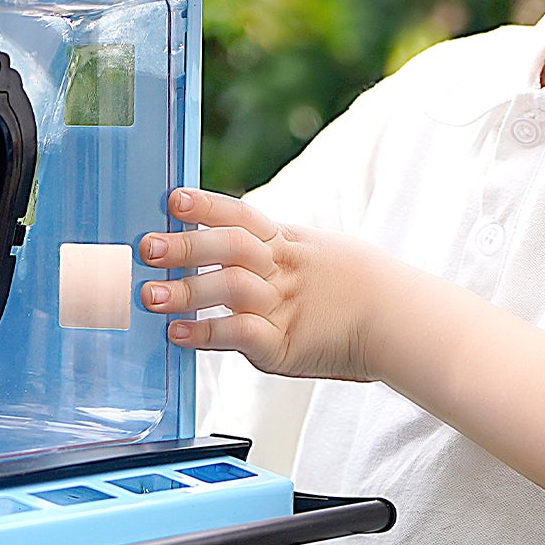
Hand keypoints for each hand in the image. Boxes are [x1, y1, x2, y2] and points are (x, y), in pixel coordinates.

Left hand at [138, 188, 392, 380]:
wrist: (396, 320)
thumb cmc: (348, 287)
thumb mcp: (312, 251)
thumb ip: (268, 247)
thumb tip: (216, 234)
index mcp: (287, 242)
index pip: (242, 215)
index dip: (207, 205)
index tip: (174, 199)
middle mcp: (282, 270)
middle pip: (231, 247)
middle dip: (186, 246)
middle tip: (148, 246)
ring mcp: (283, 307)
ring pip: (231, 289)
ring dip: (187, 290)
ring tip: (151, 295)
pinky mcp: (284, 345)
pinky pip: (241, 335)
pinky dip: (207, 333)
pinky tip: (178, 334)